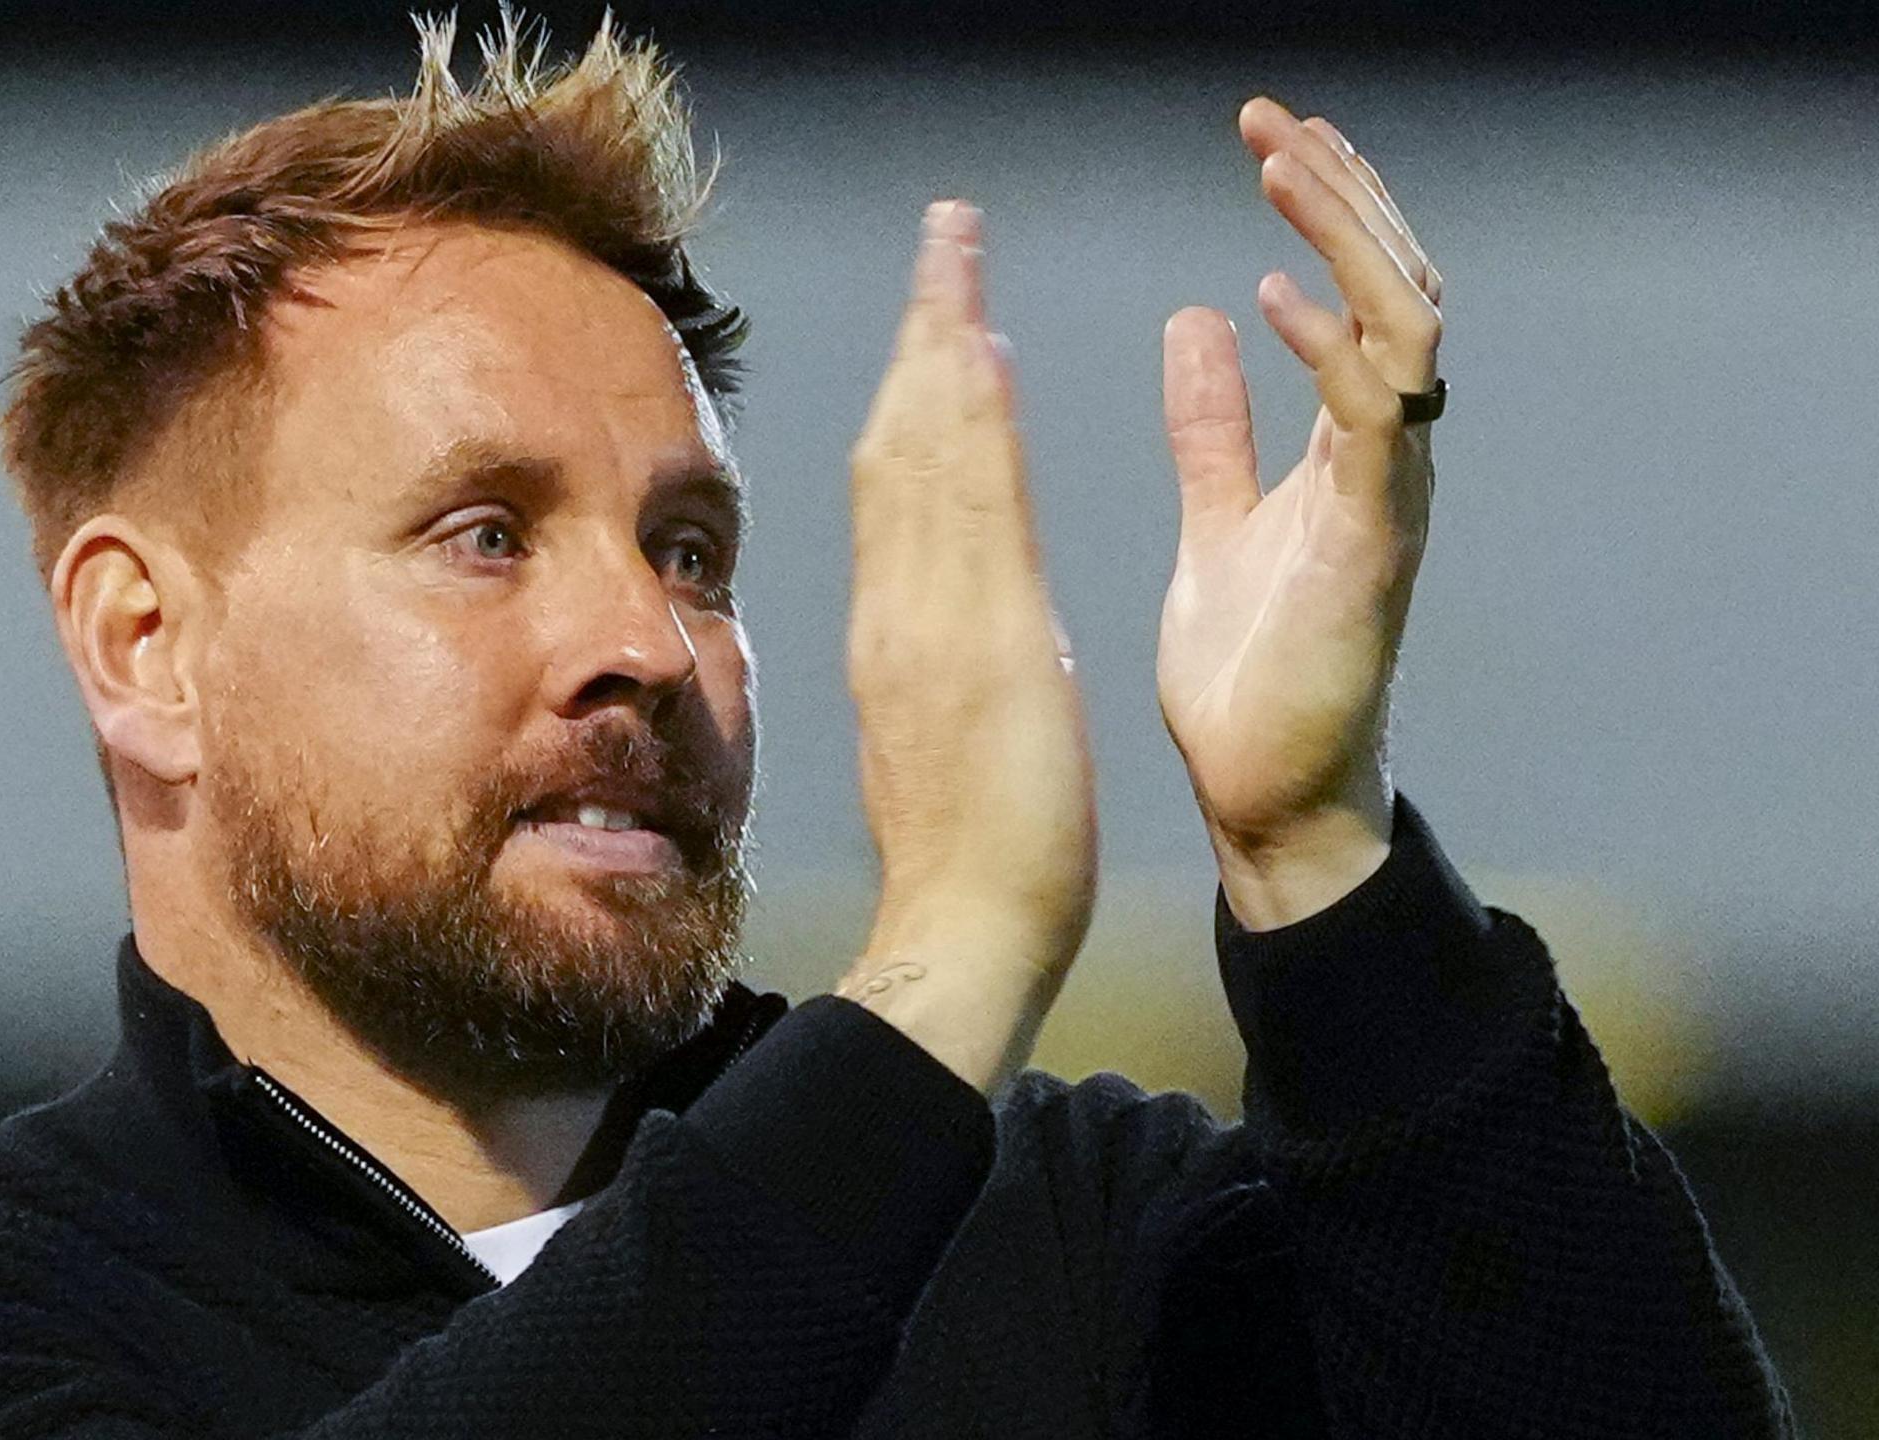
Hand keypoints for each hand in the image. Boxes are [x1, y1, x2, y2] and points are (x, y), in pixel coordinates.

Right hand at [839, 200, 1096, 1093]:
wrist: (963, 936)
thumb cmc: (966, 854)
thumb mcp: (937, 731)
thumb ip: (931, 659)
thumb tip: (933, 613)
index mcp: (896, 631)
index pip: (899, 482)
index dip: (919, 384)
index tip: (941, 310)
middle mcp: (899, 610)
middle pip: (902, 446)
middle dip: (927, 331)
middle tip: (947, 235)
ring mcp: (928, 625)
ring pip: (927, 460)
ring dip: (945, 349)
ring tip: (961, 260)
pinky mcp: (973, 648)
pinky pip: (968, 512)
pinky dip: (968, 428)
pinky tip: (982, 358)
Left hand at [1157, 99, 1443, 927]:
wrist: (1271, 796)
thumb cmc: (1254, 673)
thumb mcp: (1220, 520)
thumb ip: (1217, 426)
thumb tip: (1201, 323)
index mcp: (1348, 449)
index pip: (1361, 295)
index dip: (1329, 212)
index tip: (1275, 137)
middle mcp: (1382, 460)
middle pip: (1396, 288)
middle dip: (1341, 194)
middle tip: (1274, 118)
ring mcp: (1385, 499)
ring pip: (1402, 331)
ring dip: (1344, 240)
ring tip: (1282, 166)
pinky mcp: (1367, 548)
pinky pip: (1367, 427)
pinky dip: (1328, 354)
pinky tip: (1269, 300)